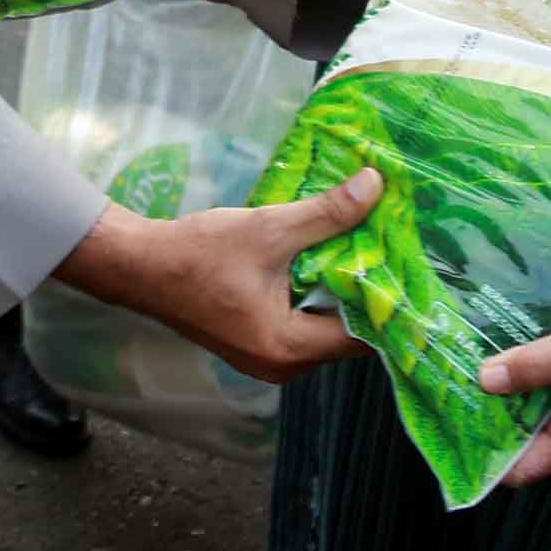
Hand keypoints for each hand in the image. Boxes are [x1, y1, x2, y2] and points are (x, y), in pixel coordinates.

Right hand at [53, 168, 382, 384]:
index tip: (411, 268)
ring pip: (323, 329)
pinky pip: (301, 325)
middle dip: (366, 293)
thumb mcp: (269, 228)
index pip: (361, 336)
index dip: (387, 301)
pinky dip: (316, 296)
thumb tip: (375, 186)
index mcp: (288, 348)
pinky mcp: (254, 342)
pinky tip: (325, 261)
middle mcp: (281, 365)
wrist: (139, 266)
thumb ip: (326, 213)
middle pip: (345, 335)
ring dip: (340, 293)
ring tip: (365, 251)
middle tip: (392, 252)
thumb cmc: (199, 253)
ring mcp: (266, 357)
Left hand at [477, 290, 550, 485]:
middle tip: (453, 391)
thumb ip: (533, 366)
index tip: (458, 437)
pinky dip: (530, 365)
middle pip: (526, 432)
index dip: (492, 459)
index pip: (527, 467)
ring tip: (469, 362)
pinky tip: (506, 341)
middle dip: (493, 414)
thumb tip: (484, 380)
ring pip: (537, 401)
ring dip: (510, 384)